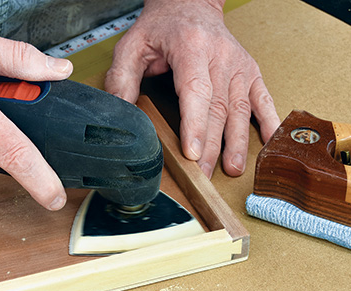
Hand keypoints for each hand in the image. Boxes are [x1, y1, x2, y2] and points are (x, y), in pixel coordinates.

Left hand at [105, 0, 279, 177]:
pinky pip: (263, 98)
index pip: (196, 92)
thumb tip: (118, 112)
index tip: (193, 152)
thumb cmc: (162, 27)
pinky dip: (269, 120)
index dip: (196, 125)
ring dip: (238, 142)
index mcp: (191, 48)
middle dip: (212, 146)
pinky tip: (270, 140)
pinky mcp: (250, 71)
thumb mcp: (133, 45)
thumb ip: (122, 78)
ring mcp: (239, 65)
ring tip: (232, 169)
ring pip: (241, 109)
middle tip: (204, 174)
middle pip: (219, 108)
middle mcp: (221, 56)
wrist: (190, 4)